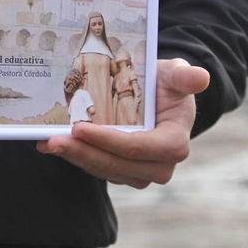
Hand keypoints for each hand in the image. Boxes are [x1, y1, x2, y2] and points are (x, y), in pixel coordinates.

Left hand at [37, 59, 206, 189]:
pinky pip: (97, 168)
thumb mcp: (176, 74)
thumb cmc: (168, 84)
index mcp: (174, 143)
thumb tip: (199, 77)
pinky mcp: (122, 172)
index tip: (80, 127)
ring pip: (104, 170)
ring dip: (75, 158)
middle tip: (53, 140)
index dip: (108, 140)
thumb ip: (186, 76)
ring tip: (47, 143)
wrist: (159, 97)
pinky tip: (51, 144)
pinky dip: (75, 157)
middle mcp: (159, 165)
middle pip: (117, 165)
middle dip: (84, 153)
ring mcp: (140, 173)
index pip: (138, 148)